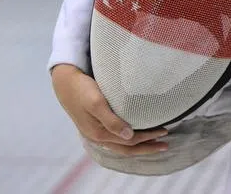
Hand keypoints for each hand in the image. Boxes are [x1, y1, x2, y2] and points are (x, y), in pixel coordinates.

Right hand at [51, 64, 168, 155]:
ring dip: (138, 145)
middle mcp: (97, 136)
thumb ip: (111, 121)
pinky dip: (128, 141)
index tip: (165, 132)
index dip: (148, 138)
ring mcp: (95, 132)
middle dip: (146, 147)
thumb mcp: (97, 103)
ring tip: (154, 143)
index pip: (129, 141)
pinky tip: (135, 136)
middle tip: (165, 145)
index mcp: (98, 133)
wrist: (64, 81)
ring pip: (120, 145)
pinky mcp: (95, 126)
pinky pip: (115, 139)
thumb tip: (129, 136)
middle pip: (126, 148)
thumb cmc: (83, 89)